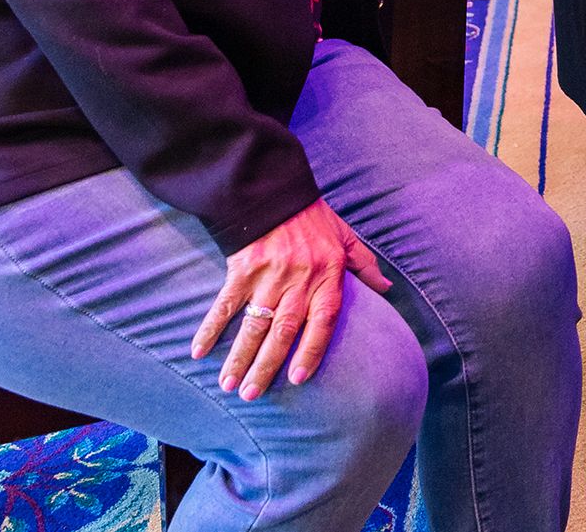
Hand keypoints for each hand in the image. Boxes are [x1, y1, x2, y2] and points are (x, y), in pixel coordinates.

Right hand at [191, 196, 390, 398]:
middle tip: (252, 394)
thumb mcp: (346, 238)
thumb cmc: (313, 219)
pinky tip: (198, 350)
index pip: (323, 322)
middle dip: (266, 366)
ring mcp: (268, 276)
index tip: (298, 379)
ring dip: (239, 356)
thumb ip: (364, 266)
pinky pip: (224, 304)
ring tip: (228, 384)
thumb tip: (387, 288)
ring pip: (253, 324)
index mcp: (327, 276)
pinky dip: (210, 327)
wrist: (276, 190)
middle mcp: (298, 281)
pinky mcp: (242, 269)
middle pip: (283, 332)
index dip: (311, 352)